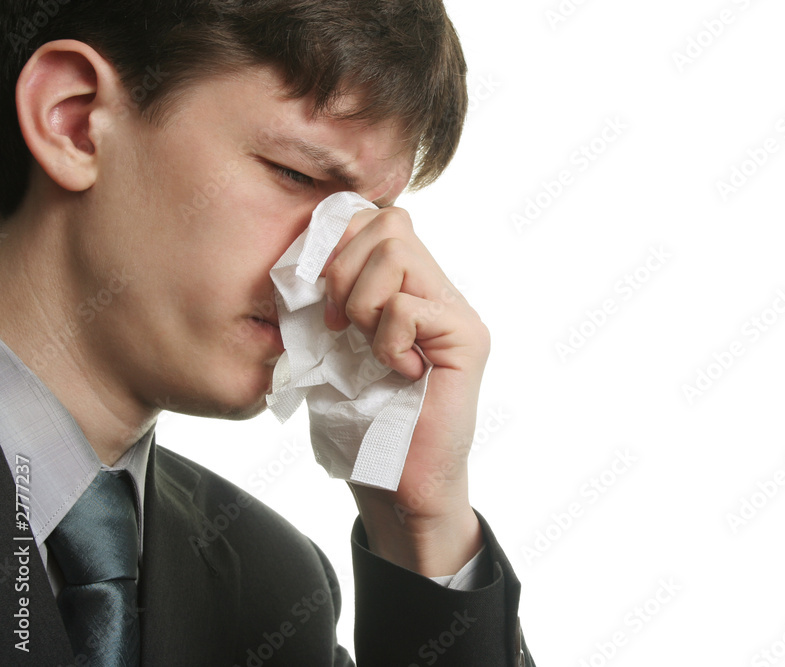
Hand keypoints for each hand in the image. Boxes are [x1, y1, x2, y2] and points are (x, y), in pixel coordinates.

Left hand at [322, 205, 485, 576]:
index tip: (319, 294)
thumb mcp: (333, 345)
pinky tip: (399, 371)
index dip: (337, 242)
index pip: (375, 217)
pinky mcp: (466, 339)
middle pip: (388, 222)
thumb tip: (305, 254)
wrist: (396, 481)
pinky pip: (406, 306)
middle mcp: (439, 290)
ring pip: (397, 250)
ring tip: (370, 344)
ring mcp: (456, 312)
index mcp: (408, 286)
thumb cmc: (363, 420)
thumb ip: (330, 295)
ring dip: (363, 301)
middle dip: (345, 269)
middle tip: (341, 324)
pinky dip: (385, 340)